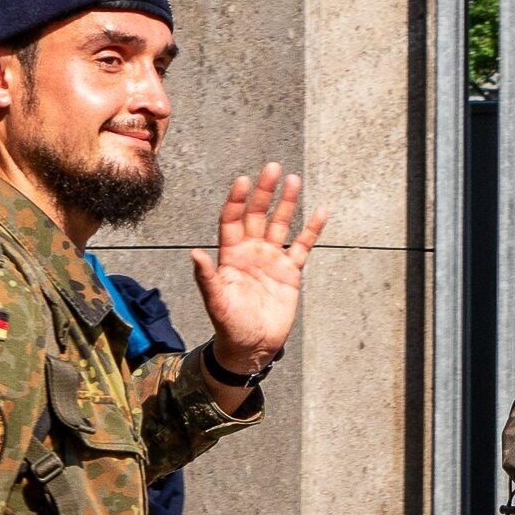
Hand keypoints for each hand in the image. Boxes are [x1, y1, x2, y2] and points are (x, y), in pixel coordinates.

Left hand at [195, 167, 332, 382]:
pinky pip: (303, 246)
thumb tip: (194, 253)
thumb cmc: (230, 325)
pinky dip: (312, 230)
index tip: (242, 181)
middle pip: (257, 214)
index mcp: (230, 255)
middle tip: (272, 168)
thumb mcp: (216, 302)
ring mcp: (272, 259)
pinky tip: (320, 211)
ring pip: (280, 224)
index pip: (232, 220)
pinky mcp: (291, 271)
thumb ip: (207, 278)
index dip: (236, 200)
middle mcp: (251, 251)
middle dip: (264, 192)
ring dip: (287, 203)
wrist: (253, 346)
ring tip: (294, 180)